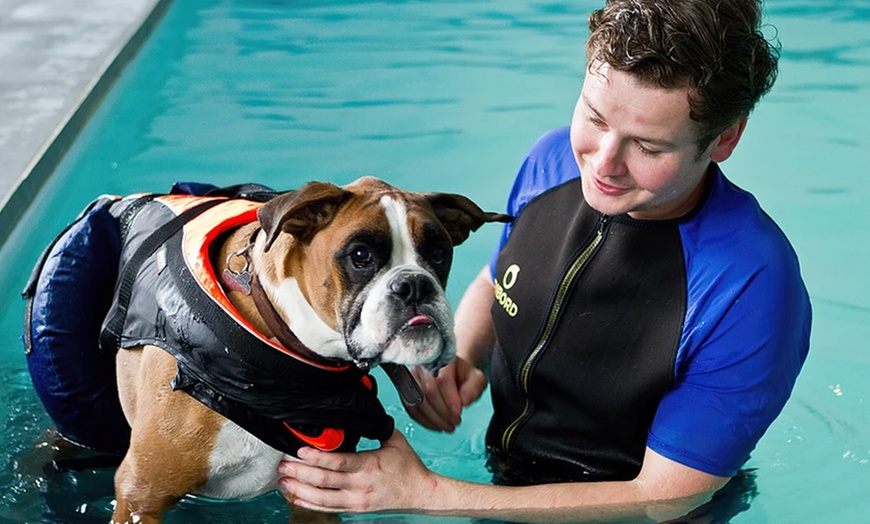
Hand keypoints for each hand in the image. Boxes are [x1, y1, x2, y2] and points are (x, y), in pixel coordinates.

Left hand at [278, 430, 436, 513]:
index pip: (338, 462)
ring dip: (300, 490)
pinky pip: (328, 509)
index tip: (300, 450)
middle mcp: (360, 485)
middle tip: (283, 465)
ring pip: (322, 499)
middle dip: (300, 473)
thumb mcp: (394, 441)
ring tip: (284, 481)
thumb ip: (375, 427)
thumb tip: (360, 412)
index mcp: (369, 465)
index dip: (316, 457)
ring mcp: (357, 500)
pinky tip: (297, 498)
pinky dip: (310, 504)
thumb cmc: (408, 467)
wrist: (419, 493)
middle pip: (324, 481)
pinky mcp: (356, 509)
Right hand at [406, 356, 486, 431]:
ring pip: (419, 402)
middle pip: (429, 391)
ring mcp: (412, 376)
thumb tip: (464, 401)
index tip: (458, 412)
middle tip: (455, 421)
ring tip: (448, 426)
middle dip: (443, 412)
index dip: (450, 398)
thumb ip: (473, 388)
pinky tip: (436, 425)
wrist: (451, 374)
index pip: (442, 379)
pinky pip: (412, 409)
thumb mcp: (476, 379)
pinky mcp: (406, 389)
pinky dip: (425, 421)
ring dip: (434, 419)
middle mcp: (424, 365)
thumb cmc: (462, 376)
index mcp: (442, 357)